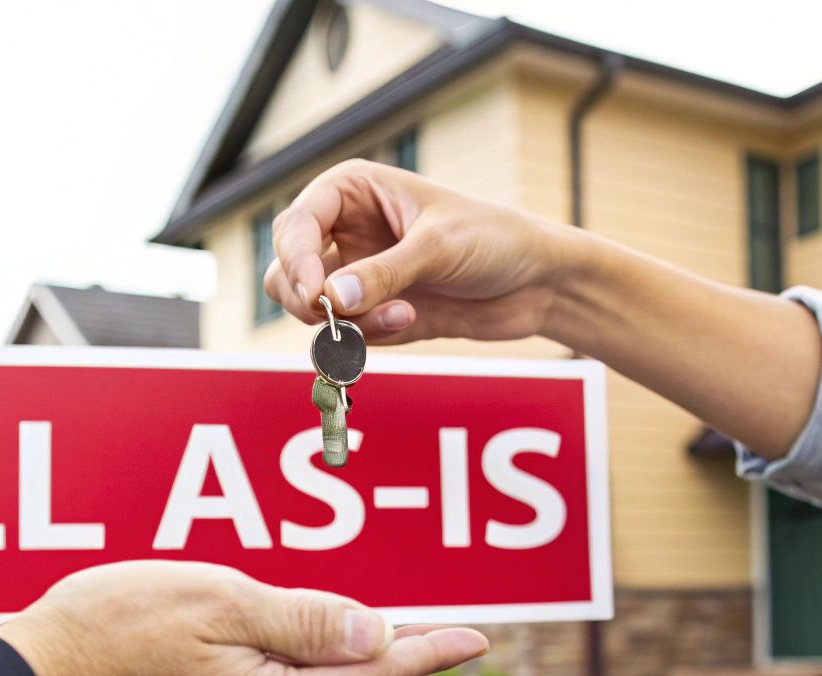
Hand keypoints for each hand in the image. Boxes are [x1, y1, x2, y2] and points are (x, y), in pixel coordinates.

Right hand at [0, 561, 488, 675]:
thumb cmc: (110, 630)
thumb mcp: (218, 602)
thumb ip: (304, 620)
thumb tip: (378, 634)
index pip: (372, 675)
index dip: (428, 651)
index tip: (479, 639)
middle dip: (389, 659)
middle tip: (439, 631)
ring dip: (341, 669)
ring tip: (377, 636)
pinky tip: (298, 656)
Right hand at [264, 159, 575, 343]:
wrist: (537, 282)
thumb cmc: (494, 239)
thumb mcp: (439, 247)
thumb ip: (384, 273)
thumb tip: (330, 300)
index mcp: (352, 191)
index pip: (295, 224)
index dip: (295, 259)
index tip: (315, 293)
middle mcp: (345, 231)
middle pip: (285, 270)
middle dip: (307, 298)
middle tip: (338, 316)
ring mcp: (356, 274)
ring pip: (306, 309)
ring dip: (343, 324)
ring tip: (397, 316)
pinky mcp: (372, 313)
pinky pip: (343, 336)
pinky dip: (367, 338)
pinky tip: (412, 321)